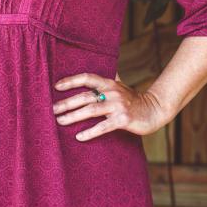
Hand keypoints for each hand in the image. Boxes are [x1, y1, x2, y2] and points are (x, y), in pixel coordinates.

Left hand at [53, 72, 167, 140]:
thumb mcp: (120, 86)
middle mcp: (112, 92)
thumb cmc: (133, 99)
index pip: (87, 78)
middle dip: (67, 102)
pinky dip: (90, 131)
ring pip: (91, 110)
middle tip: (52, 109)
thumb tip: (98, 70)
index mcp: (109, 83)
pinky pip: (103, 126)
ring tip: (60, 121)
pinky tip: (79, 136)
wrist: (154, 110)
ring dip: (73, 116)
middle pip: (85, 96)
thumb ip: (109, 79)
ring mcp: (118, 106)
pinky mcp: (123, 120)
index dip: (71, 81)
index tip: (56, 86)